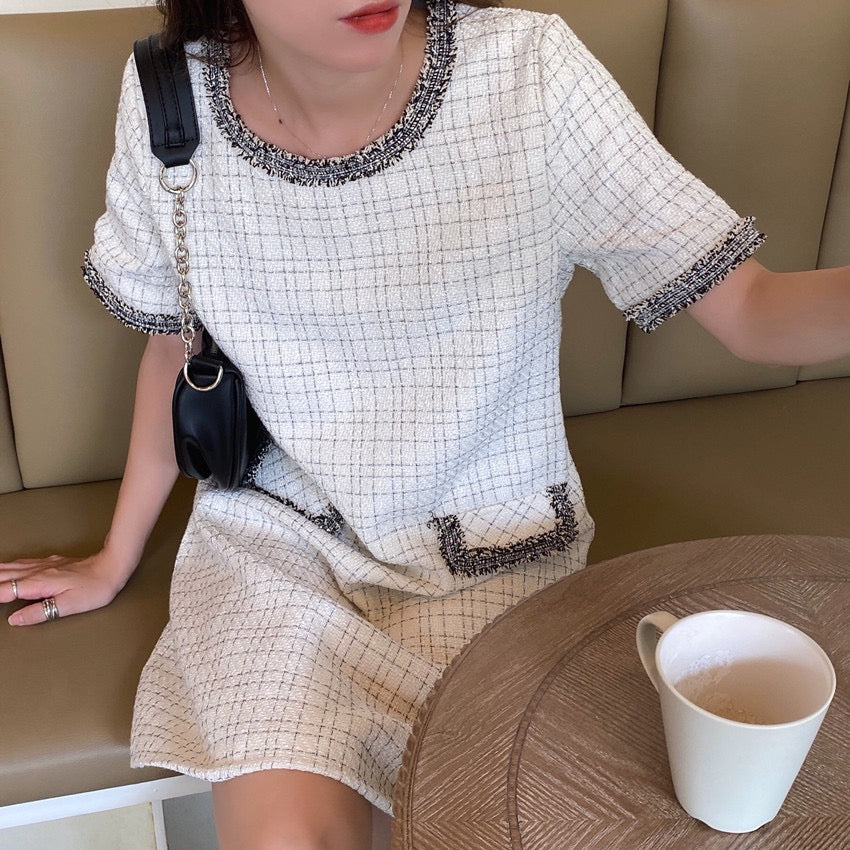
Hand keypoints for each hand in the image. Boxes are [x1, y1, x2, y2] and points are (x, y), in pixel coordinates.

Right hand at [0, 552, 127, 625]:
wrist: (112, 566)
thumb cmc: (95, 588)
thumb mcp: (68, 606)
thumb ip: (39, 612)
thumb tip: (15, 619)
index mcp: (39, 583)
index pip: (5, 590)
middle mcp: (38, 571)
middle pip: (4, 575)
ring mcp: (45, 565)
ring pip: (12, 567)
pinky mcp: (52, 562)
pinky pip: (24, 563)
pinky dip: (10, 566)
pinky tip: (9, 567)